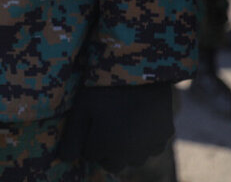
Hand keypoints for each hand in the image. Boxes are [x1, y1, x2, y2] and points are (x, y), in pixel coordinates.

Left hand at [57, 83, 173, 172]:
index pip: (89, 155)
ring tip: (121, 121)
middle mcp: (130, 154)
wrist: (139, 68)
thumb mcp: (81, 109)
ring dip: (126, 148)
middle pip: (112, 162)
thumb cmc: (104, 87)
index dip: (87, 137)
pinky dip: (145, 139)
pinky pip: (152, 146)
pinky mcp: (165, 135)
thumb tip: (64, 160)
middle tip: (104, 123)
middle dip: (105, 149)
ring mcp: (150, 146)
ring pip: (133, 158)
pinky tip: (139, 120)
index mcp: (107, 148)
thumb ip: (72, 138)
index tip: (89, 119)